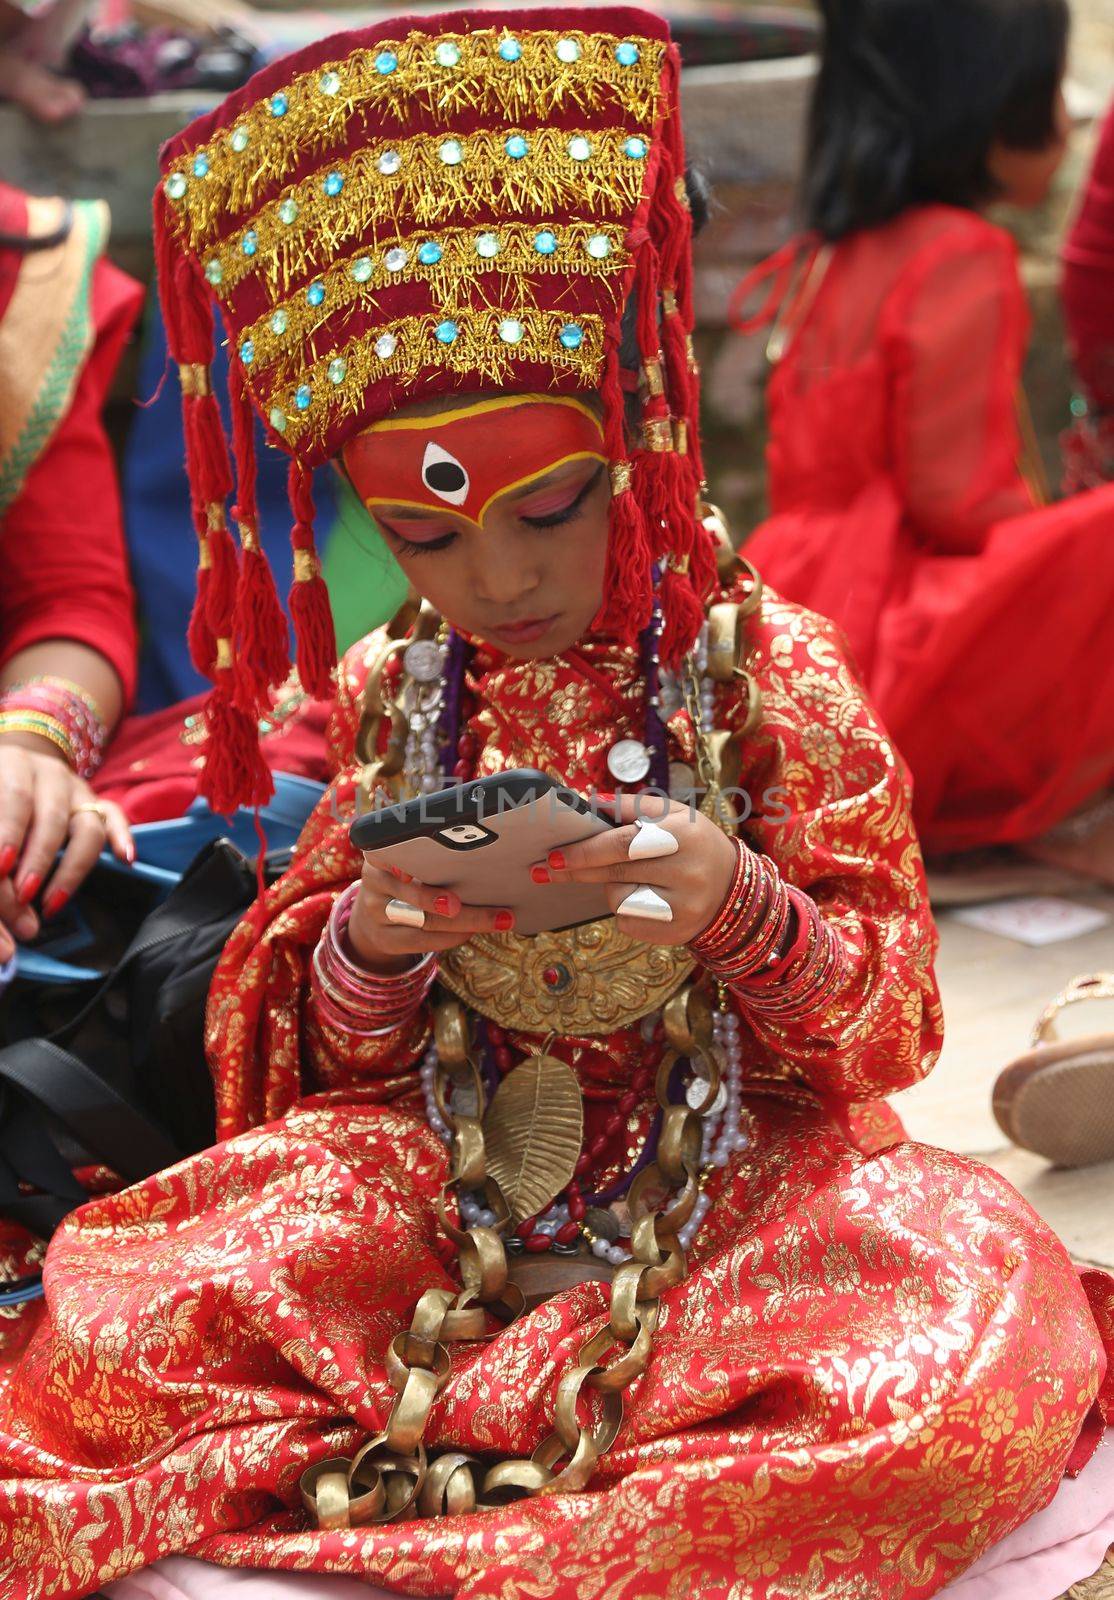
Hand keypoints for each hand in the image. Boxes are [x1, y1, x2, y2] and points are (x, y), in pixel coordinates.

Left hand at [0, 739, 131, 962]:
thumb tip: (19, 926)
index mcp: (9, 765)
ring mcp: (76, 789)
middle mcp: (46, 773)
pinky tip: (126, 860)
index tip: (1, 871)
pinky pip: (117, 819)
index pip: (12, 802)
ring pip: (87, 826)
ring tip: (52, 903)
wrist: (9, 775)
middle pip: (50, 818)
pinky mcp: (98, 803)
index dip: (7, 836)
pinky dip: (123, 839)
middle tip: (23, 897)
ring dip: (71, 868)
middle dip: (37, 862)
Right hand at [347, 859, 515, 973]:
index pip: (383, 855)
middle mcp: (375, 882)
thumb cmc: (405, 879)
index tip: (410, 872)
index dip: (397, 863)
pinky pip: (420, 942)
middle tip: (466, 903)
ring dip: (465, 921)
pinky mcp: (385, 939)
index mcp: (380, 855)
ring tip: (496, 920)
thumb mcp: (405, 861)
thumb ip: (429, 859)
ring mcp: (377, 914)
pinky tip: (471, 932)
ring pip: (423, 921)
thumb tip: (486, 859)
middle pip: (413, 894)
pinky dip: (450, 938)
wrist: (374, 915)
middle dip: (442, 900)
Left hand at [534, 793, 737, 946]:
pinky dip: (626, 910)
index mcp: (684, 835)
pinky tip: (645, 900)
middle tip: (548, 868)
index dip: (586, 849)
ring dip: (613, 888)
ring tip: (634, 879)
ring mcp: (682, 906)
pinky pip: (628, 922)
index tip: (555, 854)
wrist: (733, 890)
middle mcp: (686, 871)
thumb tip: (589, 803)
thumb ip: (633, 808)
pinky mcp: (675, 932)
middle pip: (616, 872)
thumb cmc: (693, 844)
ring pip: (619, 899)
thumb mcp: (673, 815)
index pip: (624, 843)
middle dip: (578, 869)